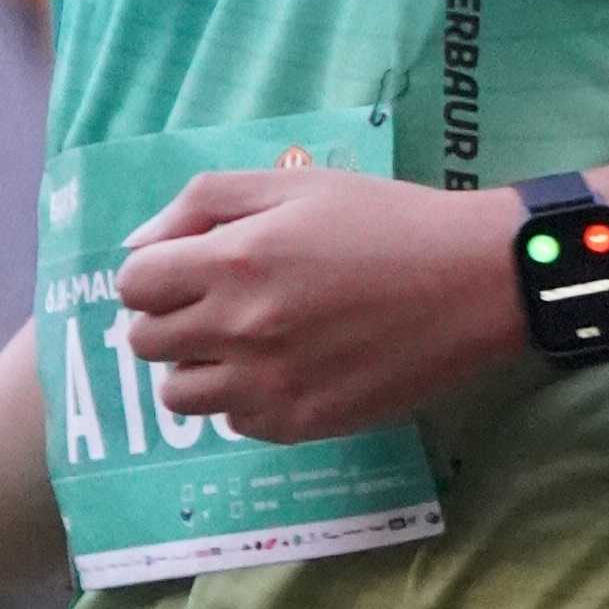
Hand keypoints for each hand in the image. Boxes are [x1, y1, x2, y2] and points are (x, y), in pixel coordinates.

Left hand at [115, 166, 521, 440]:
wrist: (475, 281)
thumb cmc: (388, 221)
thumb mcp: (298, 184)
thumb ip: (206, 201)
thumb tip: (141, 244)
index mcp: (233, 260)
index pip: (133, 284)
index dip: (156, 274)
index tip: (189, 270)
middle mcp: (240, 328)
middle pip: (146, 343)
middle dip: (173, 319)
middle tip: (222, 304)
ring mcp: (269, 384)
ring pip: (179, 395)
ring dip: (200, 368)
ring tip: (248, 344)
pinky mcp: (300, 424)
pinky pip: (235, 422)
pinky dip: (248, 399)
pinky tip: (290, 369)